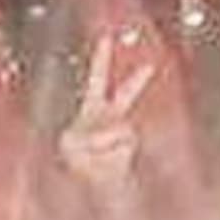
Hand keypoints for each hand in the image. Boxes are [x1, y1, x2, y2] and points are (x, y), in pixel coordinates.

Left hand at [53, 24, 151, 201]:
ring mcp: (124, 130)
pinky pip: (121, 144)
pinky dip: (108, 155)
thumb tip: (119, 133)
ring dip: (102, 142)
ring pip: (120, 129)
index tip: (107, 36)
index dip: (102, 58)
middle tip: (150, 65)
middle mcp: (113, 115)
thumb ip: (89, 135)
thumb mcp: (70, 144)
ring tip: (94, 156)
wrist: (96, 183)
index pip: (98, 78)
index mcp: (93, 107)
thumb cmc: (77, 159)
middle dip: (137, 80)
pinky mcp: (130, 145)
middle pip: (126, 94)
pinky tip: (105, 163)